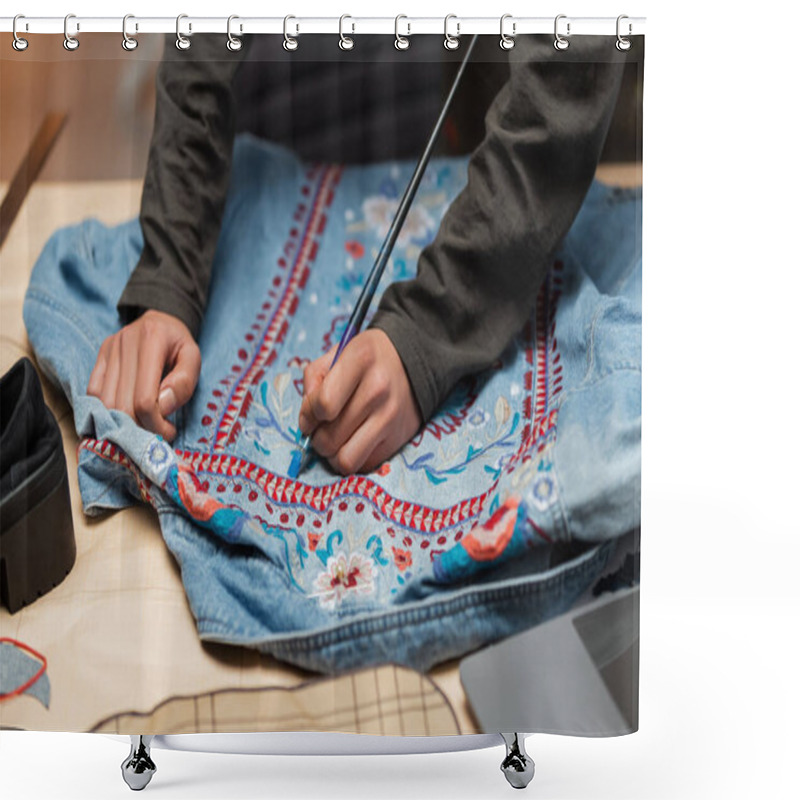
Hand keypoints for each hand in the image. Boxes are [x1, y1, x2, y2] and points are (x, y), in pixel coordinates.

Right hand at [87, 309, 200, 440]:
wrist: (161, 321)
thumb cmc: (179, 345)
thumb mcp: (193, 358)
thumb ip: (184, 383)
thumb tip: (163, 407)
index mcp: (151, 341)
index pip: (144, 399)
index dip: (155, 423)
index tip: (168, 431)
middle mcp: (125, 343)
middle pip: (122, 405)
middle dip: (141, 428)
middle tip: (158, 432)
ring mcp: (109, 350)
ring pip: (105, 402)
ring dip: (123, 423)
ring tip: (144, 423)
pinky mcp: (99, 356)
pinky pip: (93, 392)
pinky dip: (106, 410)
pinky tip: (125, 413)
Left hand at [298, 329, 421, 474]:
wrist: (414, 366)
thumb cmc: (367, 361)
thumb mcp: (338, 353)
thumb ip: (314, 378)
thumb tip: (307, 418)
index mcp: (360, 360)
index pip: (323, 404)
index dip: (308, 415)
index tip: (311, 414)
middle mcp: (378, 390)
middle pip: (329, 438)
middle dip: (316, 438)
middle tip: (321, 429)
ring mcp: (390, 418)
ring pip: (345, 460)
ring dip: (332, 456)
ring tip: (334, 441)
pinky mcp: (397, 440)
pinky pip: (363, 465)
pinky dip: (352, 458)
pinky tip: (353, 442)